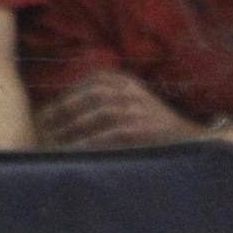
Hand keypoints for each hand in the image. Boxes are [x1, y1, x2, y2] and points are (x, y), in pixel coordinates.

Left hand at [34, 71, 197, 146]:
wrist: (190, 140)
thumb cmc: (156, 126)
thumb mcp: (134, 102)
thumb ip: (110, 98)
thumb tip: (73, 111)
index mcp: (127, 81)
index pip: (89, 81)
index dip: (66, 94)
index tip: (48, 109)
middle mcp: (130, 90)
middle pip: (86, 95)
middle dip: (62, 109)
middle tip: (42, 125)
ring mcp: (134, 108)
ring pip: (93, 113)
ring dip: (70, 127)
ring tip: (52, 140)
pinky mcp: (137, 128)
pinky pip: (104, 133)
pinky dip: (86, 142)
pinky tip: (73, 151)